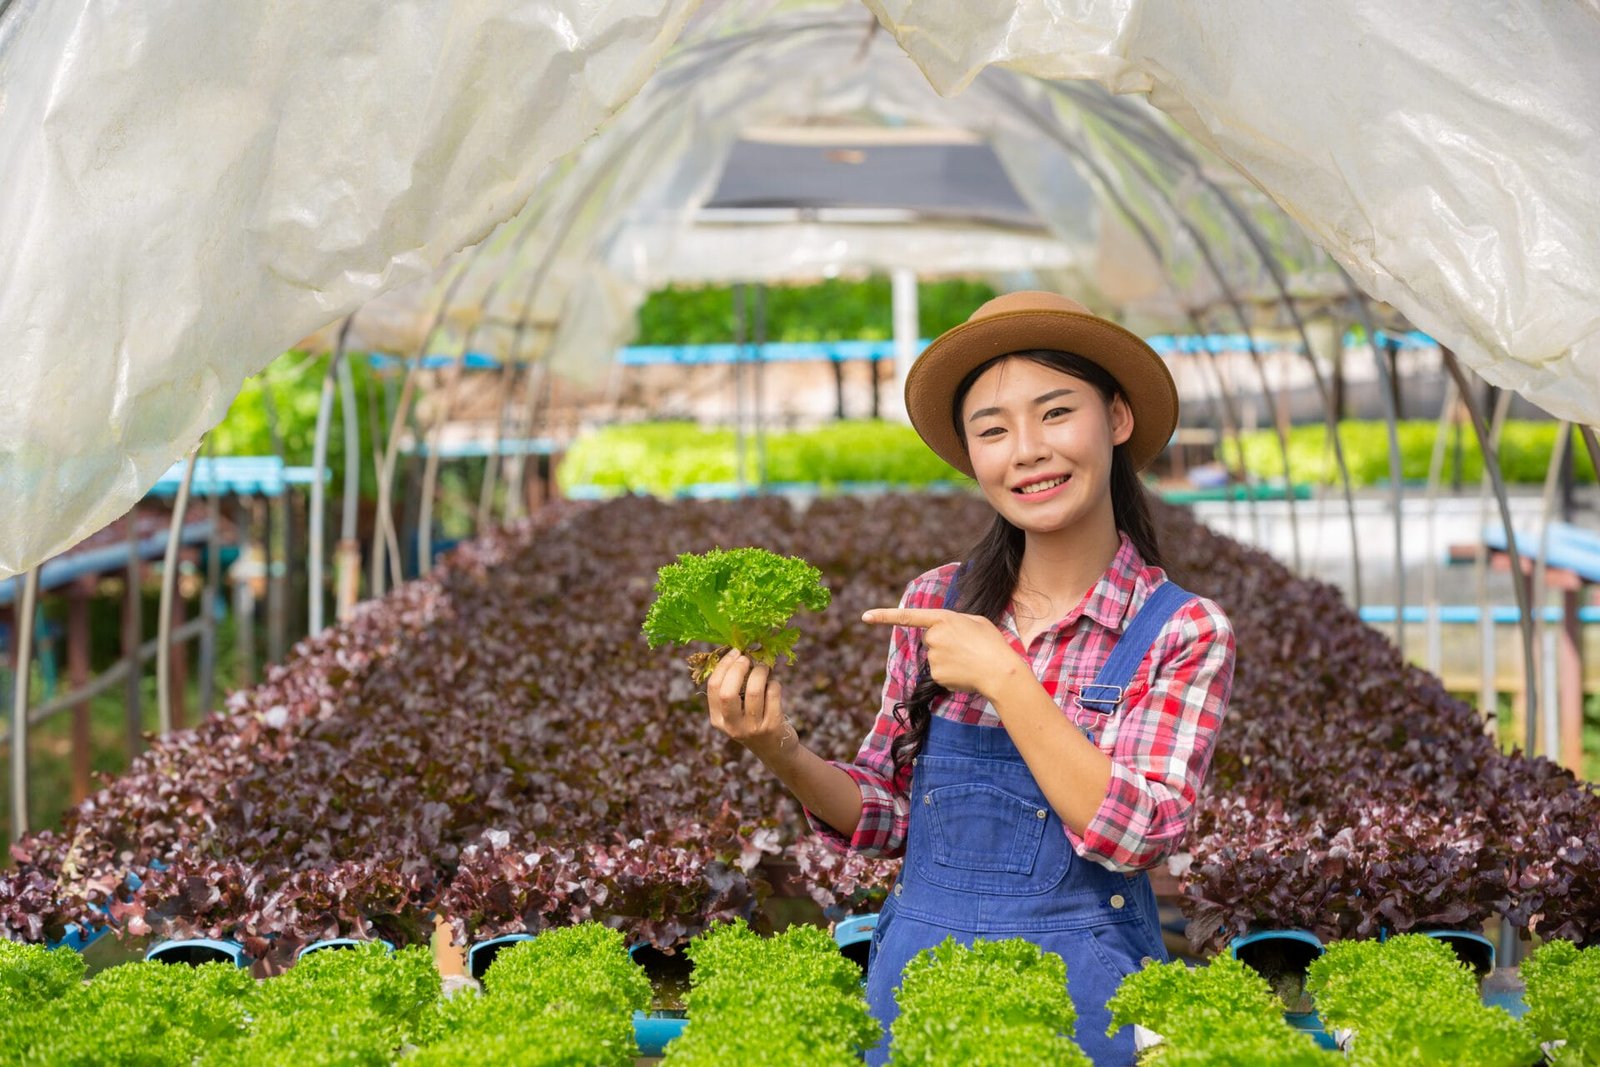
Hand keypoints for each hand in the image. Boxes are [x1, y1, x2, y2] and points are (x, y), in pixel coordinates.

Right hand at [705, 651, 795, 762]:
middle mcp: (733, 726)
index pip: (714, 687)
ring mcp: (753, 728)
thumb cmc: (753, 723)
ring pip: (754, 691)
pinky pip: (773, 694)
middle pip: (728, 692)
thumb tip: (737, 655)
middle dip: (738, 669)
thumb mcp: (735, 713)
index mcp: (718, 720)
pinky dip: (774, 683)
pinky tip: (773, 684)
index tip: (735, 653)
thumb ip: (731, 690)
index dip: (724, 665)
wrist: (775, 750)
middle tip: (747, 658)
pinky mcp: (773, 726)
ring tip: (764, 668)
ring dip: (760, 672)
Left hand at [862, 607, 1023, 697]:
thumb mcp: (976, 621)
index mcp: (943, 619)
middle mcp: (933, 637)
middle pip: (929, 639)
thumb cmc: (992, 643)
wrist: (999, 671)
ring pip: (934, 657)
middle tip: (966, 646)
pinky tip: (966, 672)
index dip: (885, 615)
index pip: (908, 616)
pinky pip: (940, 672)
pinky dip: (951, 673)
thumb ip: (955, 622)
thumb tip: (944, 632)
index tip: (865, 616)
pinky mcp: (936, 675)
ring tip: (969, 659)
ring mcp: (933, 657)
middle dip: (943, 642)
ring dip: (949, 658)